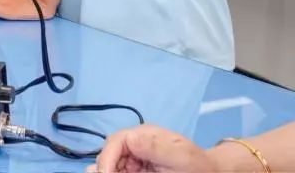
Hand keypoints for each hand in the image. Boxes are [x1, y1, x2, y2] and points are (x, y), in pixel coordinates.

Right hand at [87, 125, 212, 172]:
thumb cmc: (198, 166)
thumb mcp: (180, 157)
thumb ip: (155, 147)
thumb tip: (130, 138)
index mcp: (144, 135)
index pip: (116, 141)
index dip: (107, 157)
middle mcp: (136, 143)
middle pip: (110, 153)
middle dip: (105, 167)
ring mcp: (136, 157)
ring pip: (113, 163)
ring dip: (107, 170)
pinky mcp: (138, 169)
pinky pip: (121, 169)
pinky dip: (114, 172)